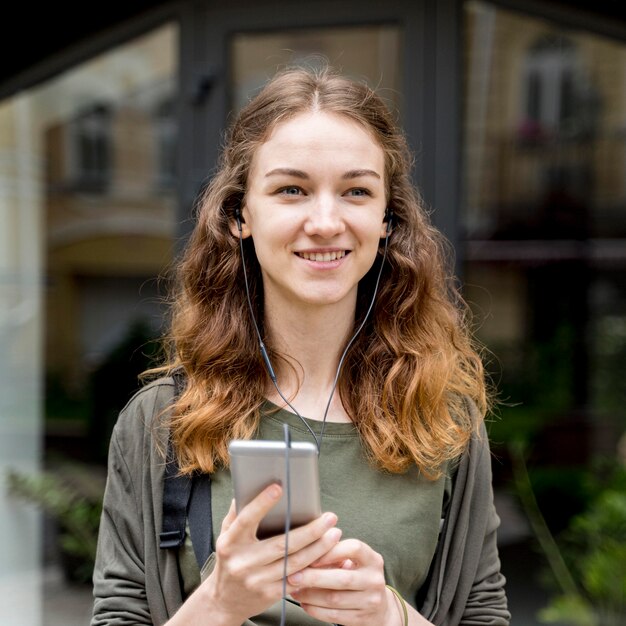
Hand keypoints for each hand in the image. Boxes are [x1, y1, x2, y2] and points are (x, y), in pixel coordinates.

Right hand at [196, 484, 341, 624]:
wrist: (225, 601)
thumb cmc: (229, 561)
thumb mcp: (225, 536)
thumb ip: (236, 514)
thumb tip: (246, 488)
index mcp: (230, 543)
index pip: (246, 520)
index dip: (262, 504)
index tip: (279, 488)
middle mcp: (243, 562)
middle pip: (281, 544)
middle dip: (310, 531)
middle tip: (329, 518)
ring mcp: (257, 580)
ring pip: (294, 562)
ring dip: (318, 548)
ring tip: (334, 533)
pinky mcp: (269, 594)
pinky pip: (296, 579)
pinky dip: (314, 568)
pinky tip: (328, 557)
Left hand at [287, 538, 400, 625]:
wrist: (379, 608)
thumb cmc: (358, 576)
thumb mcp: (354, 561)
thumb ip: (335, 552)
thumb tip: (305, 545)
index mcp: (373, 559)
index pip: (354, 548)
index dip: (331, 551)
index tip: (310, 555)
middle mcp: (375, 579)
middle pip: (342, 578)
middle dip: (313, 577)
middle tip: (293, 575)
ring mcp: (371, 601)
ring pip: (335, 599)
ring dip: (310, 595)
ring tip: (294, 589)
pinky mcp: (362, 619)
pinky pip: (334, 616)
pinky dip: (315, 609)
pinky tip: (304, 603)